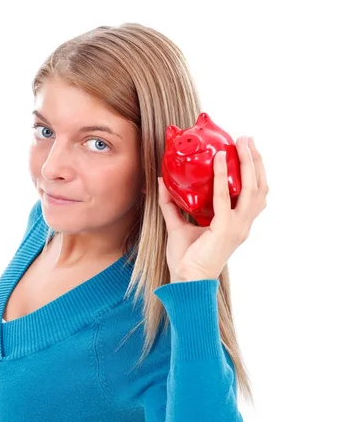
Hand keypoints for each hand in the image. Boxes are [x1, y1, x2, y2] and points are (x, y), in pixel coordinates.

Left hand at [157, 135, 268, 281]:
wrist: (186, 281)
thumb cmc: (186, 259)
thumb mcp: (178, 226)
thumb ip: (172, 205)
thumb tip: (162, 182)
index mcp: (236, 225)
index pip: (253, 195)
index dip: (253, 172)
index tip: (245, 151)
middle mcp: (242, 225)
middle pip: (260, 188)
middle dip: (256, 161)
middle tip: (248, 139)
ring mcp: (237, 227)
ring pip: (252, 189)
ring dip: (249, 163)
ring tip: (242, 143)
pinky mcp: (225, 228)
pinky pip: (225, 197)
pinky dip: (223, 177)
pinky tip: (220, 159)